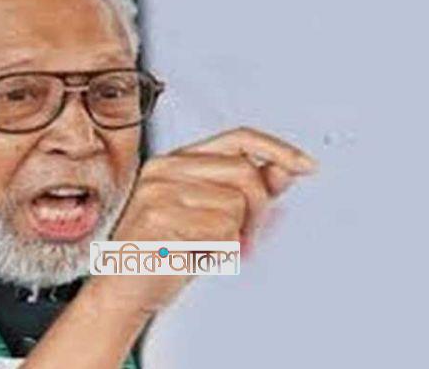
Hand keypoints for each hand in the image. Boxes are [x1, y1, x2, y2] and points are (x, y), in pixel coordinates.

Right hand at [100, 127, 316, 314]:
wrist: (122, 290)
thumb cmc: (163, 254)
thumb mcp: (209, 216)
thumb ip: (244, 190)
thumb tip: (283, 169)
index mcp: (175, 162)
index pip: (237, 138)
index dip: (277, 148)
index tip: (306, 165)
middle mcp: (164, 169)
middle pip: (244, 173)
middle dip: (258, 211)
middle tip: (244, 238)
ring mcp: (159, 192)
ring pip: (235, 206)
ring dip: (234, 236)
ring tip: (207, 249)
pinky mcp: (158, 218)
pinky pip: (220, 231)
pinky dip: (219, 251)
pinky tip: (195, 256)